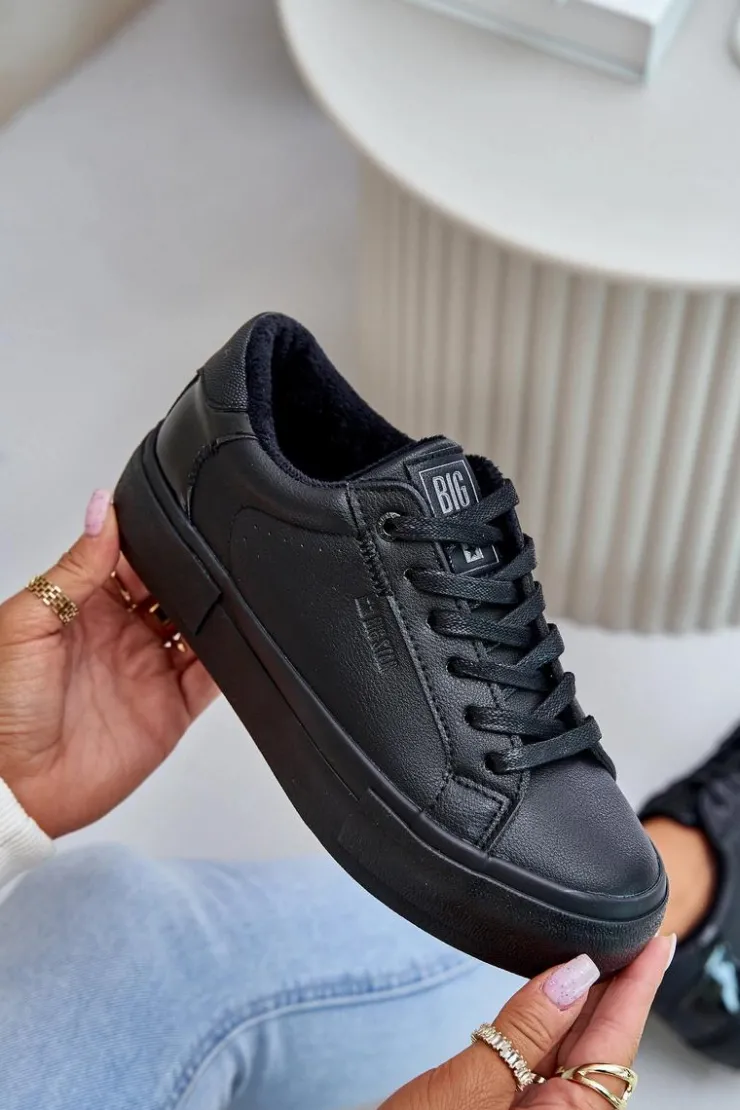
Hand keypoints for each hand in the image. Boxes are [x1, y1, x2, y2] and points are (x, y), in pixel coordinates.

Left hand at [0, 491, 217, 836]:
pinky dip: (232, 660)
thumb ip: (74, 567)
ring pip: (199, 627)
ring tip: (231, 592)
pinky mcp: (172, 707)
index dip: (155, 540)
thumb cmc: (5, 707)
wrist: (18, 786)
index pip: (131, 559)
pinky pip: (213, 677)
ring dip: (216, 610)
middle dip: (195, 571)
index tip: (179, 520)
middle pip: (173, 589)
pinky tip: (241, 639)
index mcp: (86, 606)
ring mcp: (150, 669)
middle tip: (211, 557)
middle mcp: (123, 634)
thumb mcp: (29, 622)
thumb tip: (102, 509)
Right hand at [382, 933, 674, 1109]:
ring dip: (589, 1007)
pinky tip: (560, 1003)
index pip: (616, 1045)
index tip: (654, 944)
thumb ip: (523, 1033)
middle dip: (618, 991)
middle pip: (604, 1050)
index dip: (637, 989)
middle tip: (632, 936)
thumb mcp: (466, 1090)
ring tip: (603, 957)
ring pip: (577, 1059)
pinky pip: (550, 1070)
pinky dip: (558, 1031)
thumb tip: (570, 974)